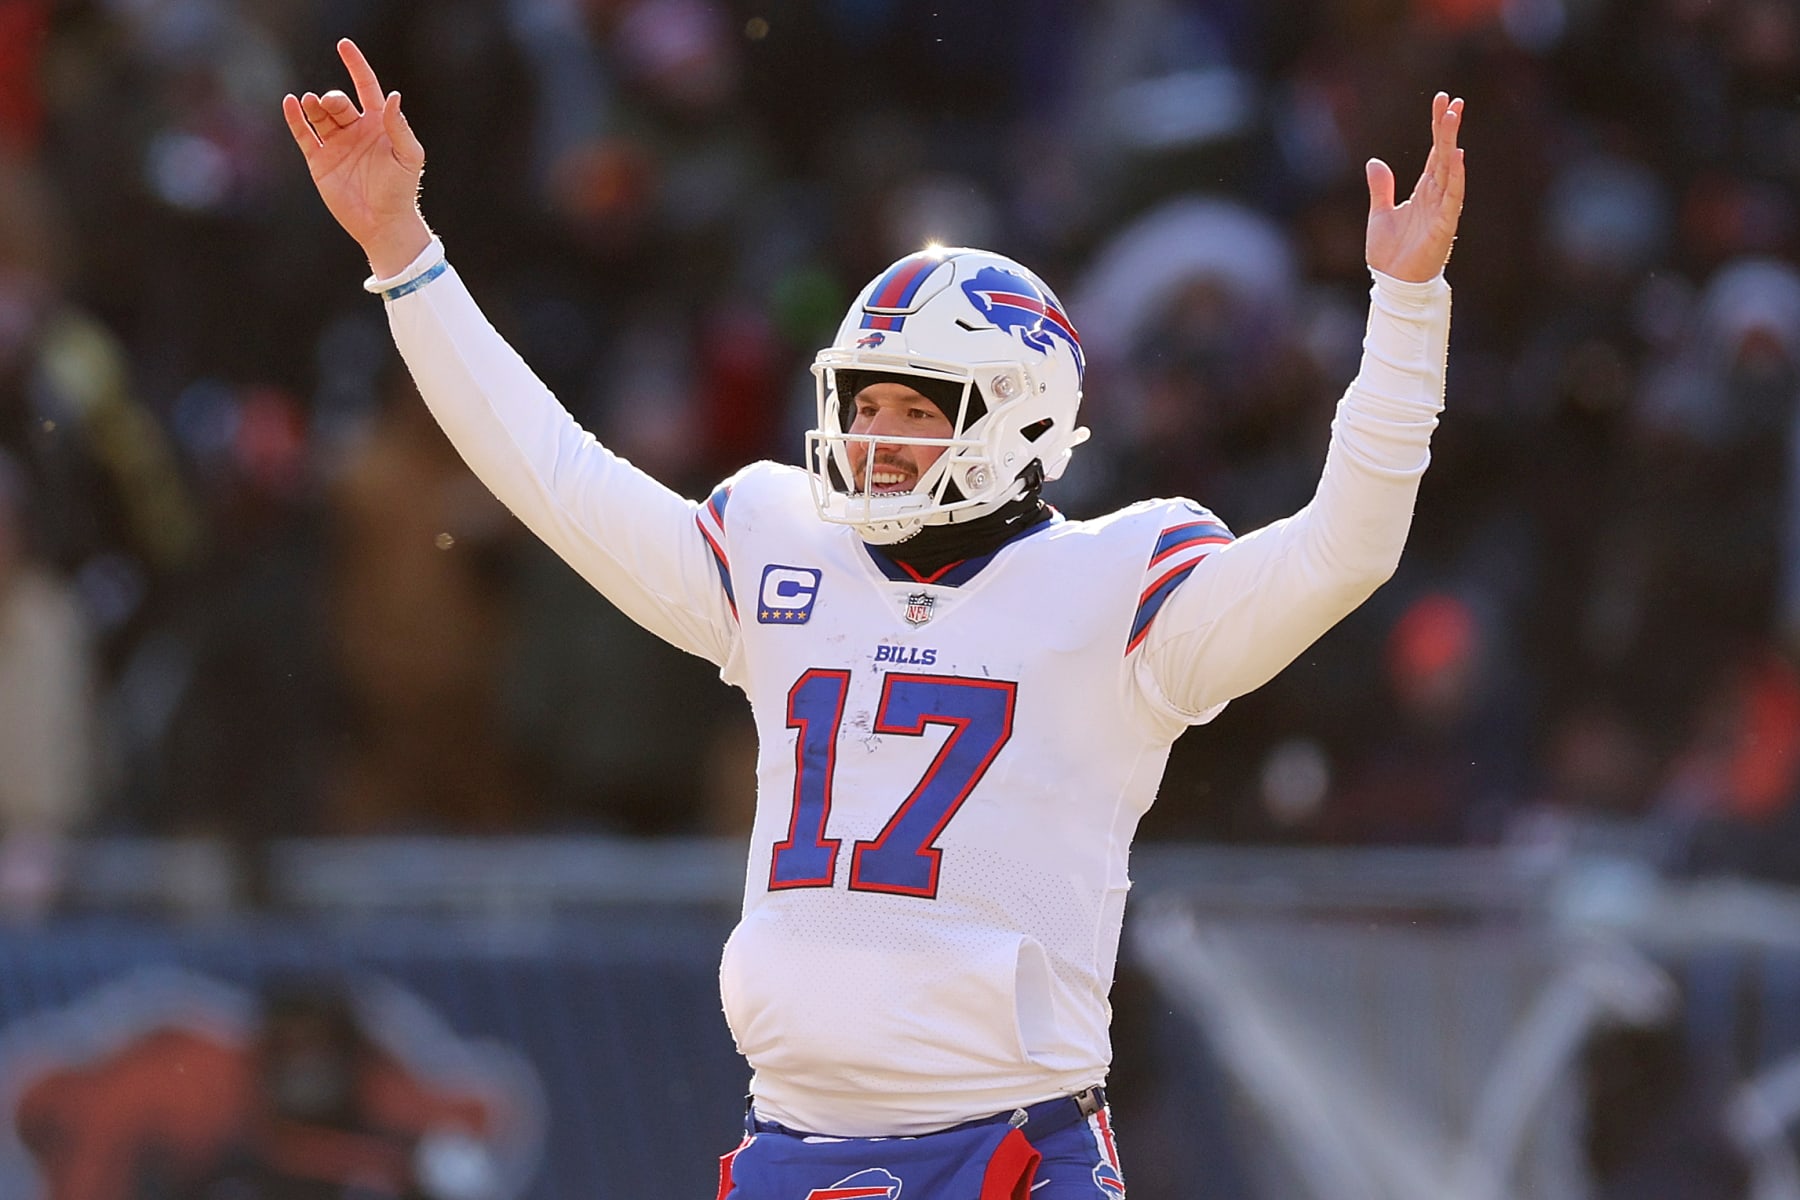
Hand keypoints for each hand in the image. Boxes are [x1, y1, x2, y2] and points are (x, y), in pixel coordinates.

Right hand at [282, 39, 431, 277]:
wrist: (382, 222)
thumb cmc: (400, 190)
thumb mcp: (408, 156)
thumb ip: (400, 126)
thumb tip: (393, 96)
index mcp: (378, 124)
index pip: (365, 86)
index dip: (355, 65)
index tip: (343, 45)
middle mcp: (355, 130)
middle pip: (338, 101)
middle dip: (333, 99)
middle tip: (331, 105)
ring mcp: (336, 144)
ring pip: (319, 114)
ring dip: (314, 105)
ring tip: (312, 103)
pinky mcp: (319, 160)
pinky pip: (304, 134)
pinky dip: (295, 118)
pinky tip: (291, 103)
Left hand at [1365, 93, 1465, 282]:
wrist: (1393, 284)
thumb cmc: (1389, 254)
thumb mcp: (1379, 214)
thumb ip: (1381, 187)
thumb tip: (1375, 161)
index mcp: (1423, 192)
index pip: (1434, 153)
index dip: (1437, 128)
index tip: (1442, 101)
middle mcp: (1436, 196)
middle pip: (1444, 154)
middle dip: (1447, 127)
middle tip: (1452, 100)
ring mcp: (1442, 208)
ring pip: (1449, 168)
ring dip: (1451, 142)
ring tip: (1454, 116)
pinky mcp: (1444, 224)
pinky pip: (1453, 196)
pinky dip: (1456, 176)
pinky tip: (1457, 155)